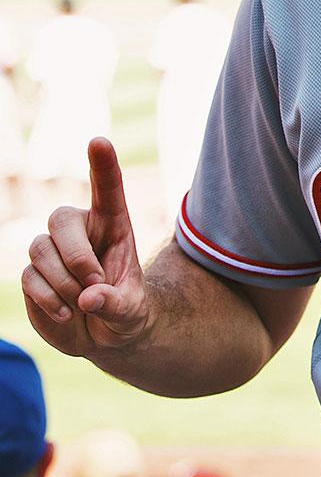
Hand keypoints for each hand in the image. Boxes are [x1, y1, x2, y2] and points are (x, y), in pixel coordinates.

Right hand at [23, 137, 149, 356]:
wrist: (104, 335)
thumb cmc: (127, 313)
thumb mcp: (133, 312)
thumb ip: (116, 303)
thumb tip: (89, 298)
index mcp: (115, 226)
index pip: (108, 189)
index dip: (103, 164)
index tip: (98, 141)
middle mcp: (82, 231)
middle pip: (61, 219)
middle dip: (74, 254)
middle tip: (93, 283)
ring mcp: (54, 251)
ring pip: (41, 250)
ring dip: (61, 282)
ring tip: (82, 304)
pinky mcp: (34, 274)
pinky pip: (30, 277)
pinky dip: (48, 298)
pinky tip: (67, 313)